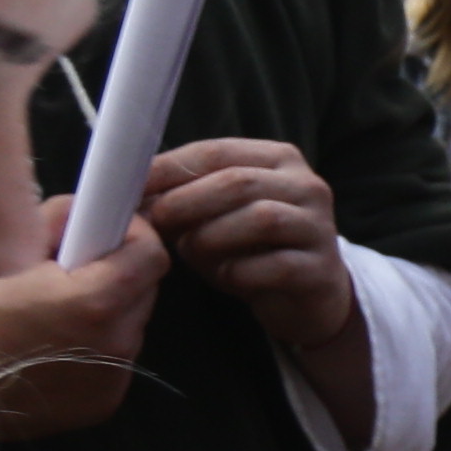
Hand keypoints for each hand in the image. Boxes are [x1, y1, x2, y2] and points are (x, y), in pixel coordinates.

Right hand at [0, 199, 168, 440]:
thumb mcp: (0, 252)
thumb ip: (53, 223)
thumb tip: (83, 214)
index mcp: (92, 302)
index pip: (150, 254)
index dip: (130, 233)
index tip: (102, 229)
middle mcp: (115, 344)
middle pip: (142, 289)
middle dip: (113, 270)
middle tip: (66, 268)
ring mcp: (112, 380)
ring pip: (128, 324)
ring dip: (103, 309)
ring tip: (49, 310)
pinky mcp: (103, 404)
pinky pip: (113, 358)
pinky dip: (92, 344)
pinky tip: (49, 344)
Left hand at [144, 138, 374, 438]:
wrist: (307, 298)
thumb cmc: (252, 250)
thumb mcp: (217, 215)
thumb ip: (184, 198)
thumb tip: (129, 194)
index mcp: (278, 158)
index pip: (216, 151)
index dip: (170, 168)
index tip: (132, 187)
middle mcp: (306, 186)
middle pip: (239, 182)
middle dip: (187, 202)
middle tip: (157, 222)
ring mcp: (318, 228)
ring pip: (260, 219)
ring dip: (212, 237)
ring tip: (190, 252)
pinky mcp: (320, 270)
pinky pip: (273, 266)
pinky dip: (239, 272)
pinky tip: (226, 278)